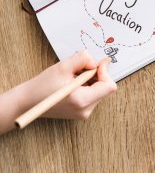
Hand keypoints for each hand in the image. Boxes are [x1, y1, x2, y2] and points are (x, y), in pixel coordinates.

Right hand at [0, 51, 116, 133]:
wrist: (28, 101)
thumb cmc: (42, 85)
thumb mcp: (63, 67)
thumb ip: (83, 59)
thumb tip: (97, 61)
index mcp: (82, 101)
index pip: (109, 87)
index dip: (105, 72)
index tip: (96, 63)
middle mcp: (85, 110)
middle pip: (104, 88)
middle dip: (96, 74)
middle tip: (79, 68)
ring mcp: (83, 112)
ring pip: (99, 90)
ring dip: (90, 78)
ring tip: (73, 76)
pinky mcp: (81, 111)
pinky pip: (92, 94)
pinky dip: (86, 85)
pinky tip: (72, 82)